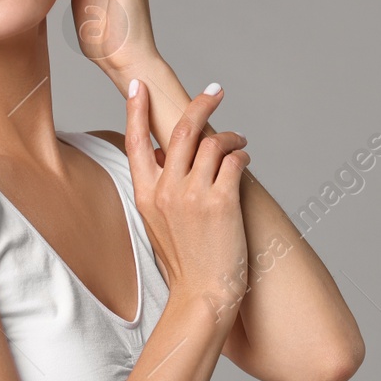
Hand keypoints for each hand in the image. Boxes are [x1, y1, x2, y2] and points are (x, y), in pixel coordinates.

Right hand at [123, 78, 249, 312]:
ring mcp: (193, 195)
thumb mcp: (158, 224)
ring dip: (230, 136)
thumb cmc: (186, 263)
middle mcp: (166, 191)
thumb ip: (161, 191)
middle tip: (215, 90)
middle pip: (181, 131)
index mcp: (145, 195)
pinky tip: (245, 162)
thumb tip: (170, 161)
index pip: (136, 141)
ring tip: (240, 142)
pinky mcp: (221, 202)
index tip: (138, 85)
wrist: (202, 294)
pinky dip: (242, 157)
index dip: (135, 110)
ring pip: (212, 143)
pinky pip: (233, 162)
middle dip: (200, 104)